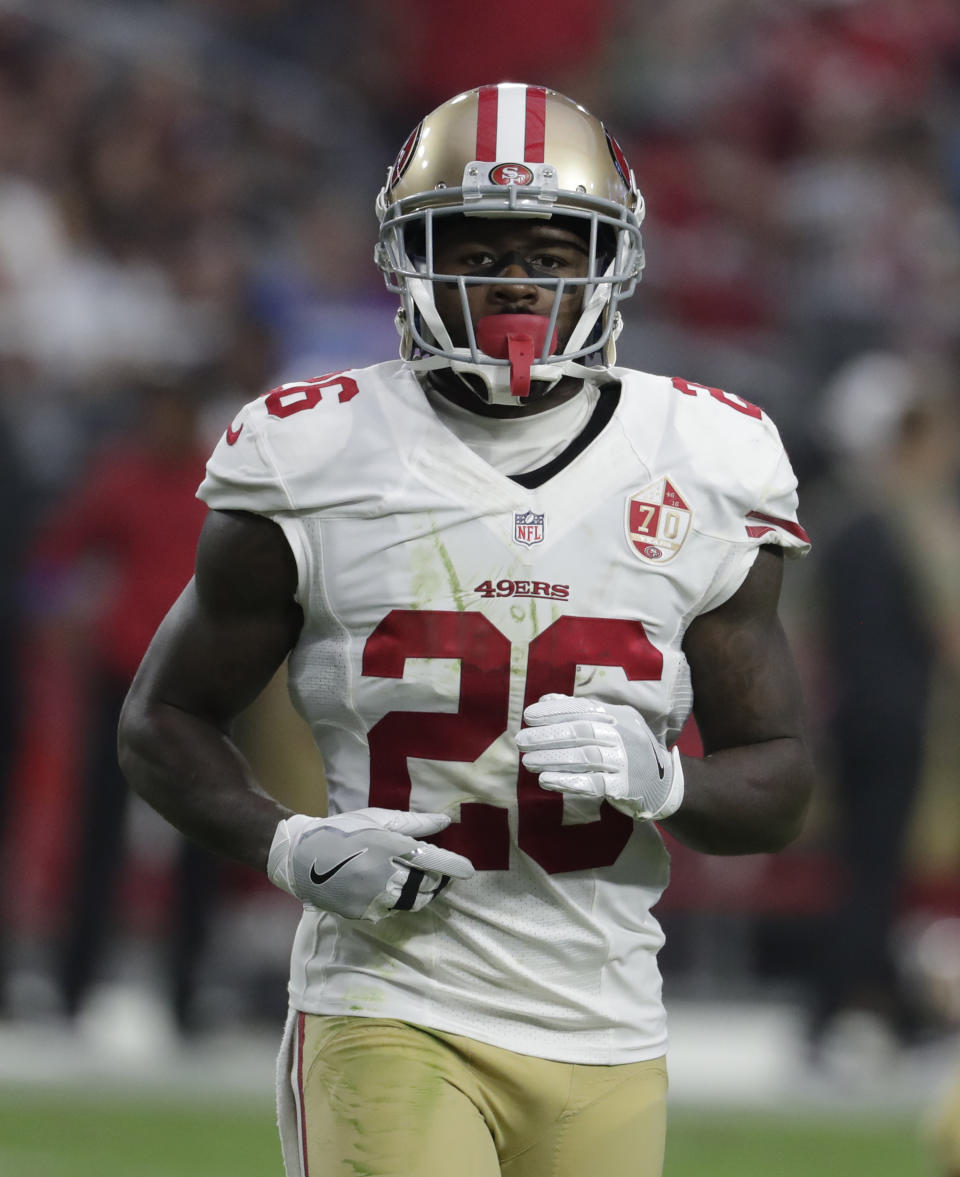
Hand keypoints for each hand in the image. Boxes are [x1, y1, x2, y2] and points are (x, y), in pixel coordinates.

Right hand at [267, 807, 474, 921]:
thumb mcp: (379, 819)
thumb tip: (444, 821)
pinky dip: (399, 901)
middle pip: (427, 885)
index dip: (455, 867)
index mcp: (393, 849)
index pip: (435, 862)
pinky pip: (392, 909)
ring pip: (413, 901)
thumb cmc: (344, 830)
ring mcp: (376, 898)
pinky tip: (391, 889)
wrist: (303, 856)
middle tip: (438, 872)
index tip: (468, 870)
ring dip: (422, 893)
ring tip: (420, 882)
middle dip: (437, 880)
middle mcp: (387, 876)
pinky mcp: (365, 912)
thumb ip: (414, 823)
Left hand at [516, 694, 683, 820]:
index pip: (583, 709)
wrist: (666, 785)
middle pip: (582, 731)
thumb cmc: (629, 751)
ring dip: (553, 758)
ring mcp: (627, 762)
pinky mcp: (625, 787)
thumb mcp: (613, 725)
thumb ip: (581, 713)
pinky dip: (568, 781)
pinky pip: (594, 783)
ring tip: (528, 762)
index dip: (554, 711)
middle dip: (548, 735)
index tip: (528, 715)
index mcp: (620, 716)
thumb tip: (546, 699)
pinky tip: (547, 780)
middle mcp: (625, 735)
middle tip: (521, 740)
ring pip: (586, 757)